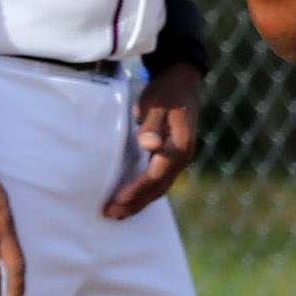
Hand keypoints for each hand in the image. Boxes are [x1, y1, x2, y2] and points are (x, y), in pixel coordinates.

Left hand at [104, 62, 201, 217]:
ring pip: (160, 187)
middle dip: (135, 203)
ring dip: (140, 201)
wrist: (183, 80)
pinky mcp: (174, 156)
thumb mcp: (156, 103)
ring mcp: (180, 158)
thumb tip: (149, 145)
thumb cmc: (165, 91)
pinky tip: (133, 197)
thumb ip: (151, 124)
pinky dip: (145, 191)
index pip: (155, 176)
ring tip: (119, 213)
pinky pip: (160, 180)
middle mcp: (183, 157)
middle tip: (111, 215)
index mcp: (179, 147)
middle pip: (158, 188)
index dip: (136, 191)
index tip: (117, 201)